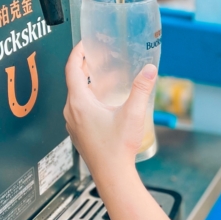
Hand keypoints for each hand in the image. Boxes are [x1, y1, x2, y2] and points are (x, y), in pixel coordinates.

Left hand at [63, 42, 156, 181]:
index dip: (77, 53)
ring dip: (86, 84)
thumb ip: (141, 89)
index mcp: (79, 103)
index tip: (84, 44)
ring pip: (76, 96)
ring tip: (101, 76)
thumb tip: (149, 69)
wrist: (112, 175)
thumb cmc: (118, 148)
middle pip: (73, 81)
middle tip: (96, 56)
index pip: (72, 69)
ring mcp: (73, 123)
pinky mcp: (78, 133)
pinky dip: (87, 99)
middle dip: (84, 67)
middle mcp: (71, 112)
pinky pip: (78, 109)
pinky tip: (103, 102)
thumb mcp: (133, 114)